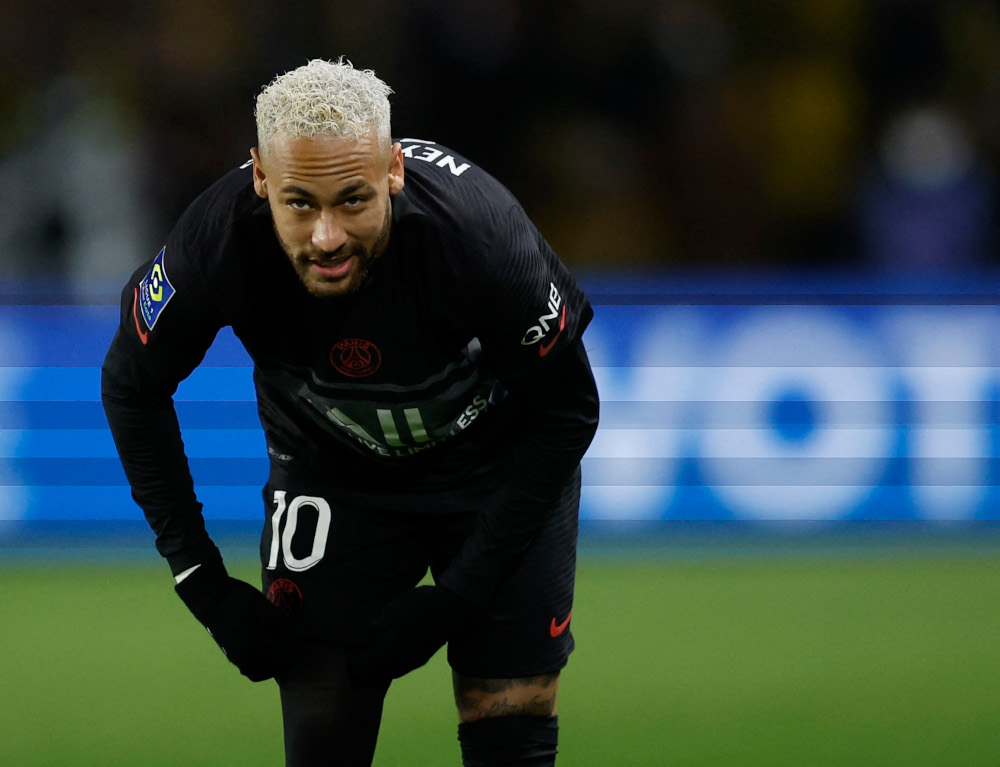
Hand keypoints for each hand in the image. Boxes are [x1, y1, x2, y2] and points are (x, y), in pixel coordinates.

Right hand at [174, 560, 287, 681]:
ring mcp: (236, 659)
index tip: (296, 633)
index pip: (281, 653)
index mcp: (252, 644)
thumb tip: (290, 634)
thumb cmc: (235, 598)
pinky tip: (268, 652)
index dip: (292, 645)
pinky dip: (262, 667)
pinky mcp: (232, 656)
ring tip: (281, 647)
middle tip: (290, 640)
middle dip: (285, 656)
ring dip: (274, 665)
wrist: (210, 599)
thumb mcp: (259, 603)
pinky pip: (251, 671)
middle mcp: (244, 657)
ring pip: (261, 673)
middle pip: (273, 667)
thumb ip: (275, 620)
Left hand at [349, 585, 471, 684]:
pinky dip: (392, 662)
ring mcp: (413, 662)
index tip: (348, 652)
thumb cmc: (420, 605)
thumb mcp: (393, 609)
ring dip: (379, 665)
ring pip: (388, 672)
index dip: (352, 663)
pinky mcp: (421, 659)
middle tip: (358, 651)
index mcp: (390, 648)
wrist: (452, 609)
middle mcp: (401, 661)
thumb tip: (361, 636)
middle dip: (364, 666)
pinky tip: (393, 647)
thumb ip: (375, 625)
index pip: (362, 668)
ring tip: (375, 648)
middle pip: (374, 674)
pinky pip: (400, 667)